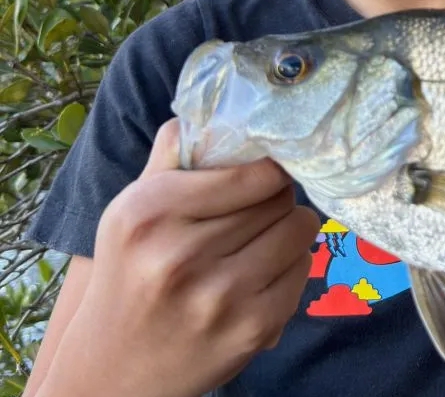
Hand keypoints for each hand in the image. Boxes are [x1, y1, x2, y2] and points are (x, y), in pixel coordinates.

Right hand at [40, 119, 320, 396]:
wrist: (111, 373)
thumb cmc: (130, 274)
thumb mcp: (131, 210)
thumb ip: (171, 155)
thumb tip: (211, 105)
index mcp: (150, 213)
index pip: (255, 170)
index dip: (268, 169)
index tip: (264, 173)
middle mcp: (180, 255)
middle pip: (279, 197)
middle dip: (277, 198)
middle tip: (259, 210)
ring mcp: (219, 297)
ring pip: (300, 229)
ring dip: (289, 230)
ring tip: (261, 239)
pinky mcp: (251, 330)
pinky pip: (302, 271)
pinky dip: (290, 267)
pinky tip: (260, 275)